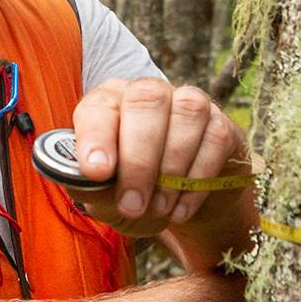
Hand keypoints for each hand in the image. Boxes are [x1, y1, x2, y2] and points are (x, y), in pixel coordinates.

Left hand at [68, 78, 255, 264]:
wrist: (184, 204)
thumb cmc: (136, 192)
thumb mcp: (107, 197)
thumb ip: (91, 188)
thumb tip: (78, 182)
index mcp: (111, 102)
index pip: (100, 105)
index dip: (97, 135)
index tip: (96, 172)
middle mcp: (150, 92)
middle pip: (147, 100)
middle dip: (138, 158)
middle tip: (132, 204)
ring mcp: (190, 103)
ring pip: (187, 113)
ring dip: (171, 168)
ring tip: (158, 209)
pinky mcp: (222, 124)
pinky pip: (216, 138)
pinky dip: (198, 179)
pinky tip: (181, 209)